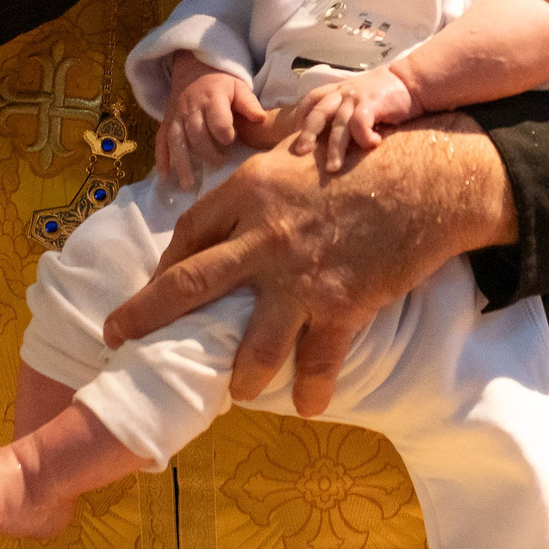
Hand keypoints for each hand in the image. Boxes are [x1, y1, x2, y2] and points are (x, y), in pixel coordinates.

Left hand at [101, 117, 515, 414]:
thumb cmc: (363, 156)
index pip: (189, 232)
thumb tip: (241, 157)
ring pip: (252, 344)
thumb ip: (264, 157)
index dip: (166, 262)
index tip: (156, 283)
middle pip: (188, 286)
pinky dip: (313, 389)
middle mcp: (263, 237)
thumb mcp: (300, 141)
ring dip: (240, 375)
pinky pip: (318, 362)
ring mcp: (300, 277)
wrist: (430, 178)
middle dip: (145, 316)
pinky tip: (309, 406)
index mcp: (249, 191)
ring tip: (237, 390)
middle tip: (119, 336)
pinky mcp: (341, 305)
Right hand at [160, 56, 264, 190]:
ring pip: (176, 141)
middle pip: (196, 135)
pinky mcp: (166, 122)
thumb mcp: (239, 86)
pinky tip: (167, 177)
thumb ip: (249, 103)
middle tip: (220, 165)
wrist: (194, 69)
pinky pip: (161, 141)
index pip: (218, 121)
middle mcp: (191, 108)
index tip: (233, 143)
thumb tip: (260, 119)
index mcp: (212, 98)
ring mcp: (176, 116)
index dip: (226, 136)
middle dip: (208, 154)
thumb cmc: (222, 83)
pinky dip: (162, 160)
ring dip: (182, 163)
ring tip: (189, 184)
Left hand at [295, 68, 419, 171]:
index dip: (301, 116)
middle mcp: (345, 92)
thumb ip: (347, 110)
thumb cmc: (387, 93)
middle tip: (300, 153)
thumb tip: (335, 136)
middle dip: (307, 134)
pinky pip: (360, 123)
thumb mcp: (361, 97)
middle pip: (318, 112)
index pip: (311, 99)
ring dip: (335, 148)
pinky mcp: (373, 103)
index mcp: (339, 90)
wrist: (413, 80)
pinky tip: (372, 145)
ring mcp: (358, 97)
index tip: (296, 133)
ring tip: (333, 168)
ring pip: (339, 124)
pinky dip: (363, 138)